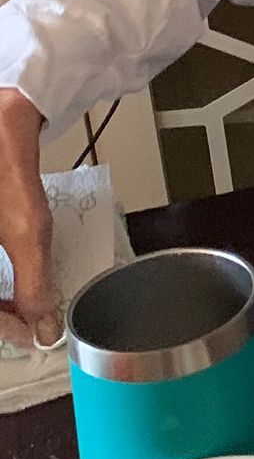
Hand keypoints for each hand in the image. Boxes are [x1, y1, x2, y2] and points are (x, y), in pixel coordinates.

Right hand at [0, 86, 57, 349]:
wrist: (1, 125)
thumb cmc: (4, 172)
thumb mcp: (26, 234)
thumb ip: (34, 285)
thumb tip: (43, 328)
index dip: (4, 328)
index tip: (33, 333)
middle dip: (0, 315)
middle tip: (29, 320)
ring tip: (23, 304)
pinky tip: (9, 282)